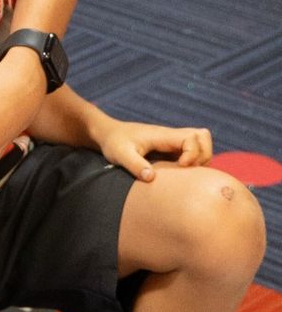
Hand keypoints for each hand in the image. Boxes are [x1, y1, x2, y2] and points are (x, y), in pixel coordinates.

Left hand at [97, 120, 212, 180]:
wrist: (107, 134)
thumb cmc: (113, 142)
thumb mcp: (119, 154)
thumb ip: (134, 165)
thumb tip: (151, 178)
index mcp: (162, 135)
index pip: (192, 137)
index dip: (193, 153)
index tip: (181, 166)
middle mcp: (170, 136)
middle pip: (202, 137)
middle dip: (203, 155)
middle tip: (188, 170)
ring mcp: (171, 141)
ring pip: (200, 144)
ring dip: (200, 159)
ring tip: (185, 173)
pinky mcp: (170, 148)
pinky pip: (191, 152)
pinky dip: (193, 162)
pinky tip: (178, 174)